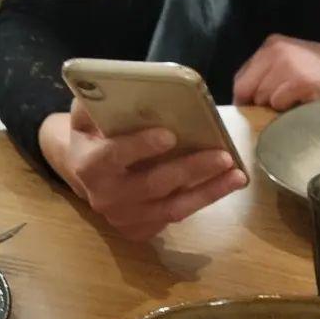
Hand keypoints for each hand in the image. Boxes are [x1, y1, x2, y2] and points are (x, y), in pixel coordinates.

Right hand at [38, 99, 247, 240]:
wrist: (82, 174)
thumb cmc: (91, 135)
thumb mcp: (84, 115)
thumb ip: (97, 103)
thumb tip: (121, 87)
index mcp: (89, 166)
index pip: (114, 156)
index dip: (141, 146)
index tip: (170, 135)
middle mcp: (106, 198)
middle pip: (154, 185)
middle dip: (191, 169)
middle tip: (224, 156)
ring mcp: (124, 219)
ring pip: (172, 208)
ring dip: (209, 192)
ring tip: (237, 176)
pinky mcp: (140, 231)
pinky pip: (176, 216)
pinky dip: (202, 200)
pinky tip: (225, 185)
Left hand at [233, 36, 319, 110]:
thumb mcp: (296, 68)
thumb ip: (270, 78)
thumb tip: (247, 106)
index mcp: (272, 46)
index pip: (240, 80)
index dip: (247, 101)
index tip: (259, 114)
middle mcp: (276, 50)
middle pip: (247, 92)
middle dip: (260, 108)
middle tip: (285, 112)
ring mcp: (287, 64)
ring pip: (263, 101)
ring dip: (277, 112)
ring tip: (300, 107)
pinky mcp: (300, 80)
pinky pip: (280, 106)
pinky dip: (291, 113)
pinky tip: (309, 106)